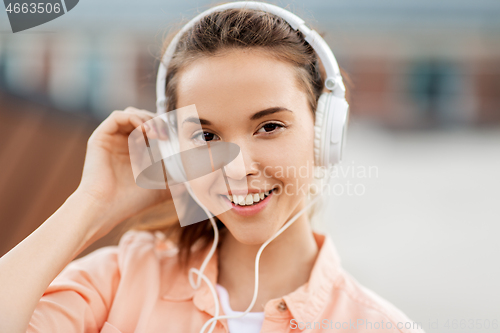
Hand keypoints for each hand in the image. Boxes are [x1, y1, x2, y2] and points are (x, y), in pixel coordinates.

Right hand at [76, 107, 171, 237]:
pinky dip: (133, 118)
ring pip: (132, 113)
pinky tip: (145, 131)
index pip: (153, 127)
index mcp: (136, 150)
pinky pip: (117, 116)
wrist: (106, 209)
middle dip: (159, 122)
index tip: (176, 135)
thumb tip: (195, 179)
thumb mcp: (161, 188)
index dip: (166, 127)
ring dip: (148, 119)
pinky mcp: (100, 137)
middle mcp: (123, 142)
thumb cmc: (131, 201)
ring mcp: (111, 139)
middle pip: (144, 117)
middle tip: (167, 135)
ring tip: (157, 135)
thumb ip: (177, 181)